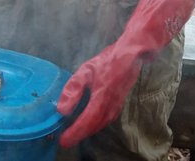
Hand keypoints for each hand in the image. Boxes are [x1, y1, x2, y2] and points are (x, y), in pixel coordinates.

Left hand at [56, 0, 194, 147]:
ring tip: (75, 134)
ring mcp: (118, 104)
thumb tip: (62, 110)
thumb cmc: (108, 59)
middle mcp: (112, 102)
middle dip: (80, 134)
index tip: (63, 140)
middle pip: (94, 126)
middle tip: (65, 140)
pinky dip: (96, 125)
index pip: (87, 119)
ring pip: (101, 124)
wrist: (132, 53)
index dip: (75, 132)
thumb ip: (73, 90)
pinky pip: (107, 119)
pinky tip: (89, 123)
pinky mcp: (120, 103)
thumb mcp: (86, 70)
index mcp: (103, 94)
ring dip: (88, 131)